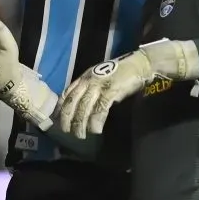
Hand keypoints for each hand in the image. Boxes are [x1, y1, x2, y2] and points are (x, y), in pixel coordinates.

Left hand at [59, 39, 197, 139]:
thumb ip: (91, 90)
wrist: (140, 64)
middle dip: (69, 118)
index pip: (67, 93)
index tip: (58, 120)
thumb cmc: (122, 74)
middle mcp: (89, 80)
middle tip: (68, 132)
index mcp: (85, 77)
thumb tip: (82, 108)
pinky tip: (96, 130)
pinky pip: (101, 107)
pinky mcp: (112, 89)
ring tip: (81, 135)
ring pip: (85, 106)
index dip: (61, 107)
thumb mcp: (101, 79)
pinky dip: (96, 120)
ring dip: (81, 123)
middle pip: (73, 101)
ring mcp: (100, 84)